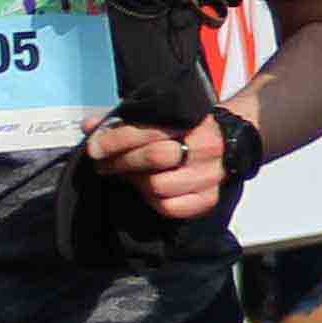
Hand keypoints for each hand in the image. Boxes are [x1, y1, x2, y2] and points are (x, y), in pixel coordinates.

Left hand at [85, 107, 246, 223]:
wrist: (231, 138)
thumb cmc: (189, 126)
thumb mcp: (162, 114)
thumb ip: (126, 119)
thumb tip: (89, 126)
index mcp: (192, 119)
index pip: (148, 131)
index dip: (116, 140)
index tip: (95, 148)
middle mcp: (205, 146)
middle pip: (154, 158)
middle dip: (122, 162)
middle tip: (105, 164)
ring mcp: (210, 174)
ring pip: (160, 187)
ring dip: (137, 183)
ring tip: (129, 176)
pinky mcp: (210, 197)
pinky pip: (173, 208)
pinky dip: (154, 202)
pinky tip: (148, 191)